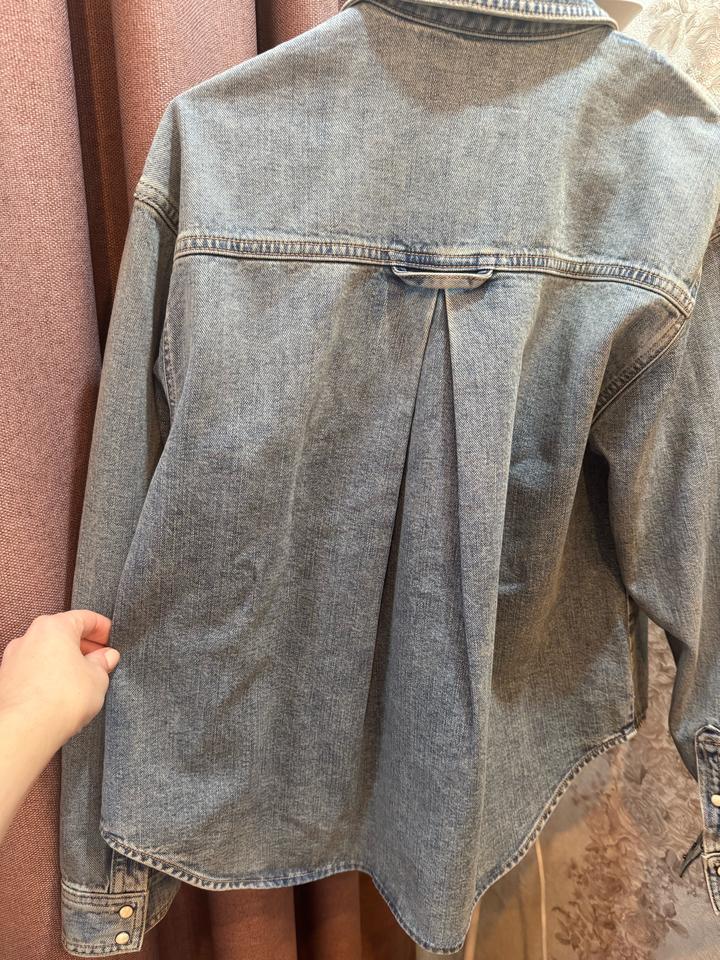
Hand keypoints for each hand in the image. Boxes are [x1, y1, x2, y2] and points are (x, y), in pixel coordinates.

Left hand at [0, 610, 119, 748]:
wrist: (23, 730)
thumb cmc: (61, 699)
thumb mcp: (97, 678)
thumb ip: (102, 663)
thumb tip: (106, 657)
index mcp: (54, 627)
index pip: (84, 618)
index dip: (103, 628)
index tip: (112, 639)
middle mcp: (29, 636)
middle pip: (63, 633)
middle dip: (84, 646)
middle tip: (101, 661)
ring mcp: (14, 658)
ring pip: (46, 652)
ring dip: (65, 661)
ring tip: (82, 680)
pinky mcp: (5, 679)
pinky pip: (33, 670)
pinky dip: (48, 675)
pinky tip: (60, 692)